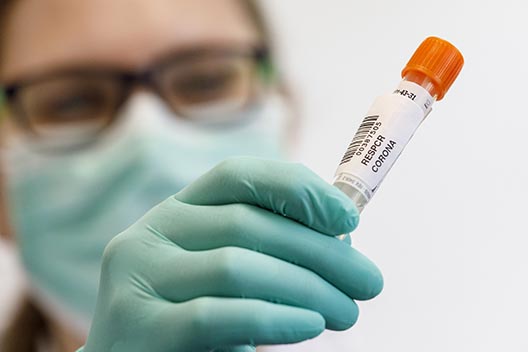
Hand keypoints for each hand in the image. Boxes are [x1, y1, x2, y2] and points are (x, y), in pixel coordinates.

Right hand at [80, 157, 382, 351]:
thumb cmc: (193, 316)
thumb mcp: (224, 269)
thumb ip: (267, 247)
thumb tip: (342, 236)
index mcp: (175, 212)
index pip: (235, 176)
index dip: (295, 187)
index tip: (349, 217)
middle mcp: (149, 234)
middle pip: (247, 224)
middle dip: (320, 252)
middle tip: (368, 282)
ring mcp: (139, 278)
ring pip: (237, 267)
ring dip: (306, 288)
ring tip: (346, 312)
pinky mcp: (141, 327)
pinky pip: (217, 314)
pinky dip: (274, 318)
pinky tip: (310, 325)